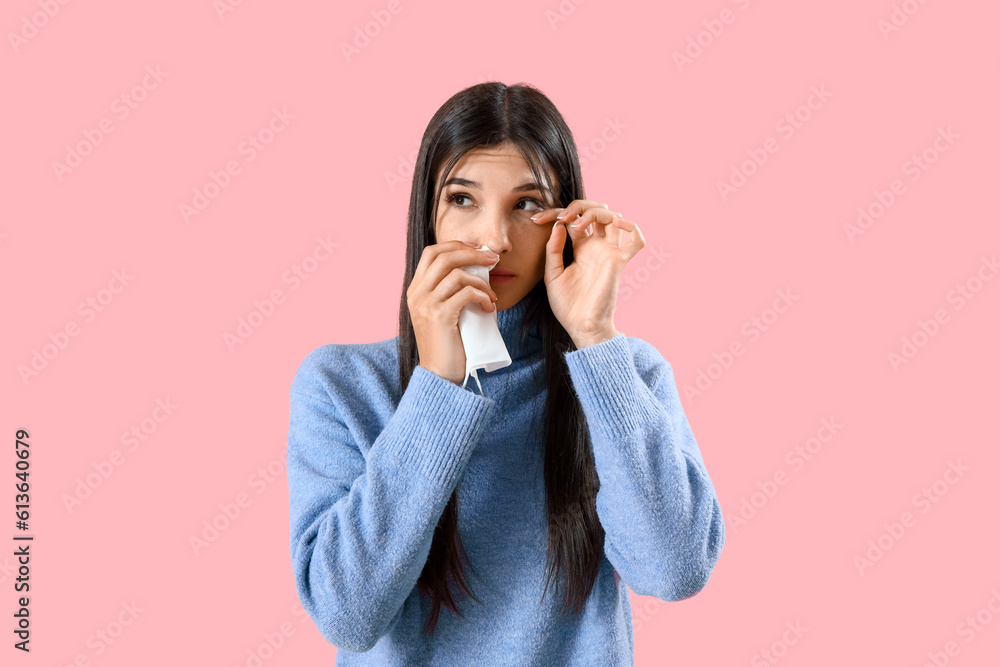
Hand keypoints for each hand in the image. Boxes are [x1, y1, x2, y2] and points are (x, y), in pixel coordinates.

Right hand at [407, 241, 499, 383]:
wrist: (438, 373)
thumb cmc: (446, 344)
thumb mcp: (440, 312)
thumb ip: (447, 291)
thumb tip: (474, 269)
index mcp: (415, 290)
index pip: (431, 252)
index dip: (455, 245)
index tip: (477, 250)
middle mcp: (417, 294)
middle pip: (444, 256)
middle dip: (472, 253)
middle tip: (492, 259)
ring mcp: (426, 304)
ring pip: (457, 273)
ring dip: (481, 280)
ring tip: (492, 294)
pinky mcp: (440, 316)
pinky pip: (466, 293)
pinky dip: (482, 296)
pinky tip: (489, 306)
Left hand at [530, 200, 644, 347]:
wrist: (581, 326)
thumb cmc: (567, 305)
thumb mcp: (552, 274)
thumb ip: (553, 249)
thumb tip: (558, 225)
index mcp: (581, 248)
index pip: (573, 219)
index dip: (555, 214)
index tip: (536, 219)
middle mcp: (597, 247)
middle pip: (596, 211)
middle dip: (578, 206)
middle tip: (562, 217)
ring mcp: (609, 252)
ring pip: (613, 217)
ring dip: (595, 212)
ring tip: (576, 225)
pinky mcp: (618, 261)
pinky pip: (636, 240)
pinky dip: (631, 226)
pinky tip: (613, 224)